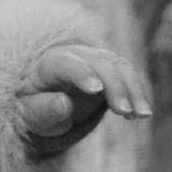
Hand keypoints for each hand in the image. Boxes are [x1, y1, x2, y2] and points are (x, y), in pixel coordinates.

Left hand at [18, 43, 150, 156]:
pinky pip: (128, 74)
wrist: (41, 98)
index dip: (82, 73)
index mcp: (48, 64)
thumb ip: (43, 110)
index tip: (96, 91)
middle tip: (124, 112)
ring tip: (141, 115)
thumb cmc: (32, 107)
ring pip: (119, 65)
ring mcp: (94, 59)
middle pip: (100, 62)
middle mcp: (75, 55)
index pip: (67, 63)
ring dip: (134, 88)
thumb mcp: (29, 114)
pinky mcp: (109, 69)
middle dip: (115, 85)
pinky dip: (137, 92)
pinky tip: (139, 113)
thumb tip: (64, 104)